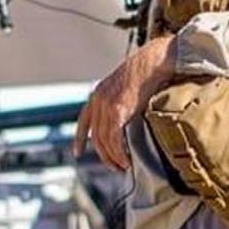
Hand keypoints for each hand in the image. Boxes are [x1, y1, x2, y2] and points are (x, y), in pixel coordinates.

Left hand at [73, 35, 176, 170]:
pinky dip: (119, 153)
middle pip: (96, 136)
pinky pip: (114, 139)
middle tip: (114, 167)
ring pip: (104, 140)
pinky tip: (126, 160)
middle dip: (104, 155)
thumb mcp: (124, 86)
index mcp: (97, 94)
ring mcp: (106, 105)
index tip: (77, 152)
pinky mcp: (117, 110)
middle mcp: (97, 100)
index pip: (83, 121)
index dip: (80, 138)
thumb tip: (125, 114)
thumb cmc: (144, 71)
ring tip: (122, 166)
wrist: (151, 61)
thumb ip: (119, 100)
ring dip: (113, 157)